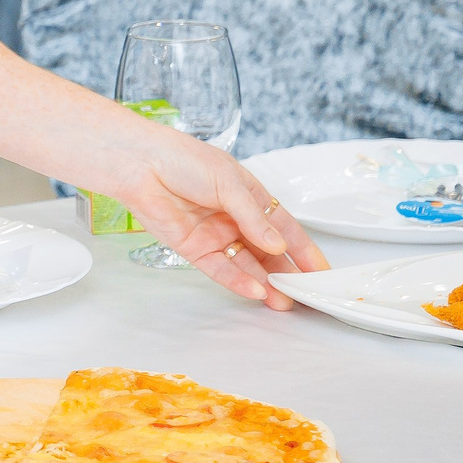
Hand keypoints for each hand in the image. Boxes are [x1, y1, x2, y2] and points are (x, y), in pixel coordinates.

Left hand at [97, 121, 327, 307]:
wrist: (140, 165)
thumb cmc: (183, 160)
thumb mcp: (229, 182)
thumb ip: (254, 217)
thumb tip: (279, 245)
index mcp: (249, 196)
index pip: (284, 226)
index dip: (303, 248)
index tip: (322, 270)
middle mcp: (234, 218)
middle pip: (267, 251)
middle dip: (287, 273)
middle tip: (306, 294)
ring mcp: (215, 235)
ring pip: (247, 265)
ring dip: (266, 283)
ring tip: (285, 301)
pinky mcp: (193, 248)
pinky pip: (220, 269)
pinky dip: (238, 281)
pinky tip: (255, 291)